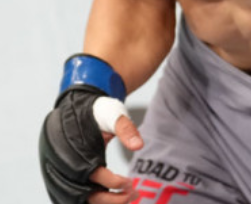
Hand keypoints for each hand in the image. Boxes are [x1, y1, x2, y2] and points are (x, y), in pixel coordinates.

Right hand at [40, 88, 142, 203]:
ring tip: (127, 198)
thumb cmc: (96, 111)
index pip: (93, 175)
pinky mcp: (61, 177)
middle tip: (134, 194)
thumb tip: (139, 146)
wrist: (77, 107)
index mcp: (74, 149)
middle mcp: (62, 164)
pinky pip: (74, 196)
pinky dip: (92, 200)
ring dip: (103, 202)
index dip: (113, 182)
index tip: (130, 182)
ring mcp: (59, 172)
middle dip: (110, 199)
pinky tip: (111, 198)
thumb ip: (126, 129)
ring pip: (78, 198)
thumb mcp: (113, 114)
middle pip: (84, 193)